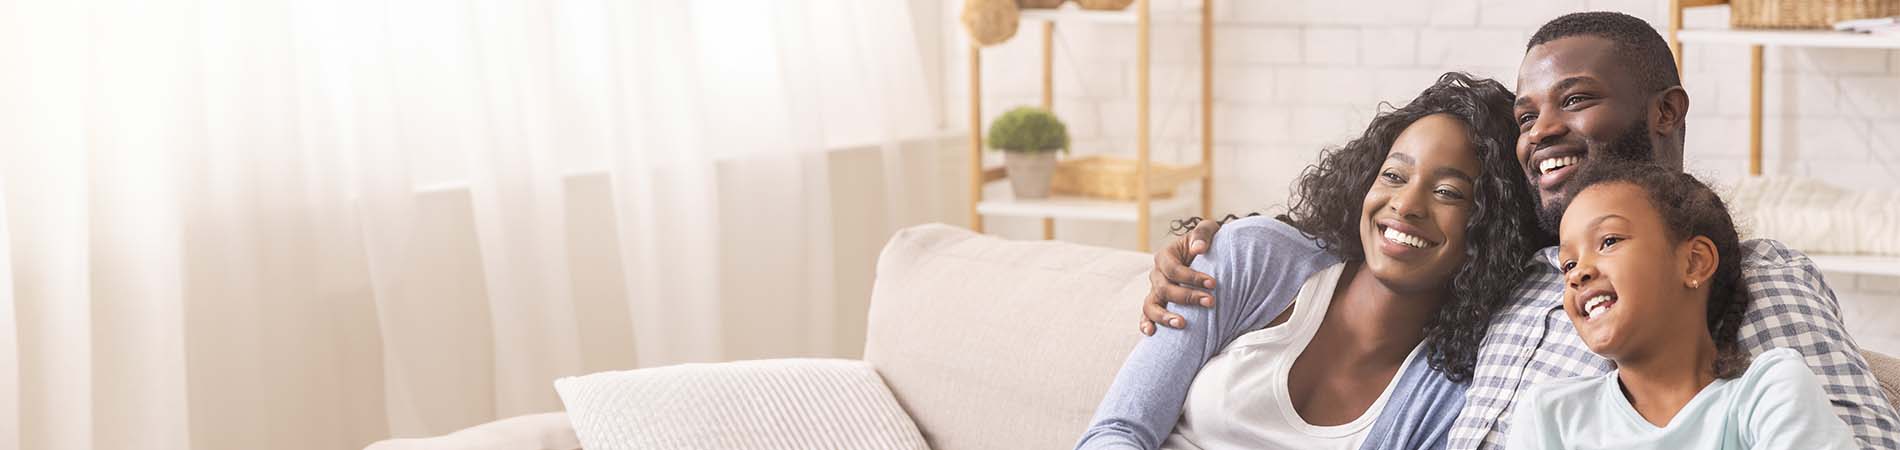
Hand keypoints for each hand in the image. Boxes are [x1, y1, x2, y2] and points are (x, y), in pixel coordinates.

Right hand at [1139, 219, 1221, 335]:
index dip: (1192, 277)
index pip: (1173, 269)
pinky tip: (1151, 333)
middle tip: (1210, 302)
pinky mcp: (1157, 303)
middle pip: (1164, 289)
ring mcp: (1155, 291)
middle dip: (1187, 297)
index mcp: (1165, 255)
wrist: (1206, 256)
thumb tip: (1199, 249)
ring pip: (1151, 305)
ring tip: (1182, 324)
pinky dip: (1146, 323)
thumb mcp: (1208, 230)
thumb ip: (1202, 234)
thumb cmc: (1206, 243)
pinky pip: (1147, 315)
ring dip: (1165, 316)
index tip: (1213, 283)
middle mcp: (1156, 274)